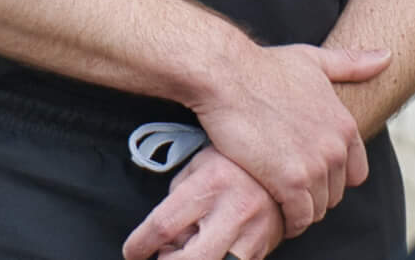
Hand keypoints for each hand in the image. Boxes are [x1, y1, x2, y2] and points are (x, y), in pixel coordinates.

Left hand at [123, 147, 283, 259]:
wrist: (283, 165)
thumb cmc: (233, 163)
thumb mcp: (198, 166)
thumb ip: (176, 201)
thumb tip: (162, 240)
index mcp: (211, 183)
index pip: (163, 226)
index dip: (138, 246)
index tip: (132, 252)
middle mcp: (234, 209)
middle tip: (161, 256)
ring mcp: (253, 232)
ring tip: (187, 252)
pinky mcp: (263, 248)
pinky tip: (210, 252)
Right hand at [189, 41, 387, 237]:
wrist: (228, 76)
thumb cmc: (265, 67)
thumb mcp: (314, 61)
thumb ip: (352, 65)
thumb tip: (387, 56)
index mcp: (345, 125)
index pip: (355, 173)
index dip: (333, 177)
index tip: (310, 174)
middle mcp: (336, 148)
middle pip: (335, 193)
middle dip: (315, 194)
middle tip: (289, 189)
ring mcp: (315, 166)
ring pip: (318, 208)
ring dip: (300, 210)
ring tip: (279, 201)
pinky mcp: (290, 182)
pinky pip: (299, 217)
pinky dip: (288, 221)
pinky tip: (274, 210)